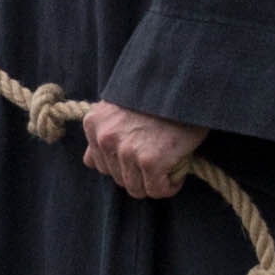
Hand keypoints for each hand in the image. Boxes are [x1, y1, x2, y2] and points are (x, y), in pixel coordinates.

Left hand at [84, 103, 203, 201]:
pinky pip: (156, 189)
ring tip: (168, 164)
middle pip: (118, 178)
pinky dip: (169, 186)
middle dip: (138, 174)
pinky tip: (177, 171)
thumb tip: (89, 162)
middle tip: (158, 159)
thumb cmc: (157, 95)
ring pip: (136, 188)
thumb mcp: (119, 107)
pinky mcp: (150, 161)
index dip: (123, 163)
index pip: (99, 164)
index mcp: (94, 123)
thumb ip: (103, 133)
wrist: (185, 84)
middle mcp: (106, 138)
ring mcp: (126, 150)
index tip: (140, 154)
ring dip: (153, 182)